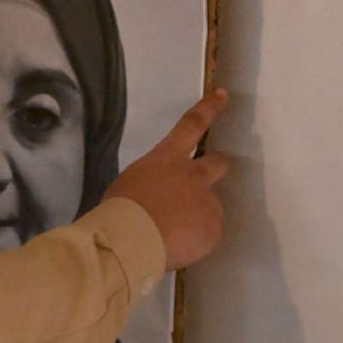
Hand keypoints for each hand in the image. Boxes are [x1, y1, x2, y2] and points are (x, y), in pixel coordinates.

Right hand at [102, 89, 230, 270]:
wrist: (131, 239)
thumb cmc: (119, 209)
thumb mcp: (130, 184)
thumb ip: (151, 183)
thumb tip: (158, 195)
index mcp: (166, 159)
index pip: (191, 125)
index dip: (209, 108)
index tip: (223, 95)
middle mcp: (193, 175)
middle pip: (217, 162)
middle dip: (216, 166)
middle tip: (207, 179)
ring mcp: (208, 201)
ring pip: (209, 206)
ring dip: (196, 216)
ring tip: (174, 235)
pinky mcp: (215, 228)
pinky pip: (208, 233)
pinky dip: (196, 240)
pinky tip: (178, 247)